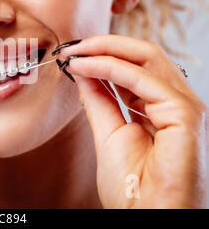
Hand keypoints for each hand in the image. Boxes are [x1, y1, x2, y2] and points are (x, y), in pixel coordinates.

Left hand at [54, 35, 207, 207]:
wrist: (147, 220)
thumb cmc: (133, 189)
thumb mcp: (108, 133)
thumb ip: (99, 100)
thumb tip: (83, 70)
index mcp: (161, 108)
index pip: (135, 67)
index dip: (102, 56)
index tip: (71, 55)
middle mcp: (176, 103)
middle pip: (144, 55)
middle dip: (103, 45)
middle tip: (70, 46)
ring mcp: (185, 107)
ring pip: (147, 57)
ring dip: (104, 49)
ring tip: (72, 52)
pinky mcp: (186, 114)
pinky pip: (143, 78)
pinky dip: (109, 66)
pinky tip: (83, 65)